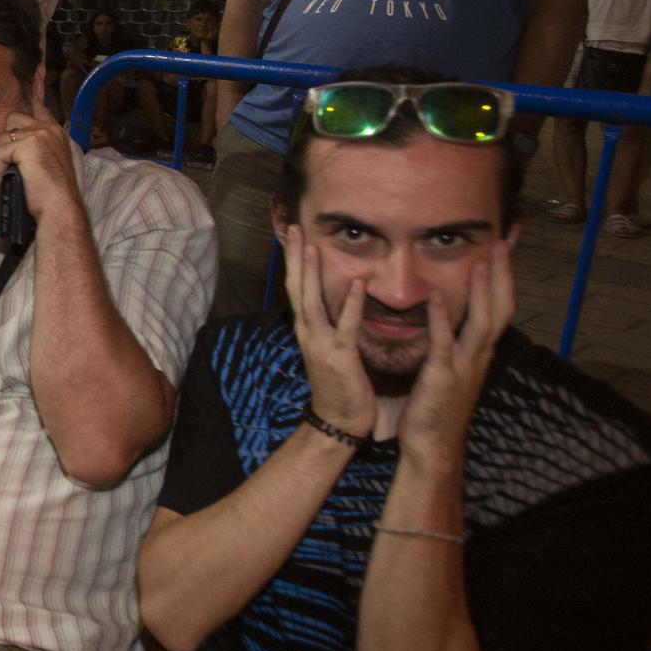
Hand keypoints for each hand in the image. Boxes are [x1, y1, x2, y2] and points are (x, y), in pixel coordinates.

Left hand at [0, 102, 76, 221]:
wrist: (60, 205)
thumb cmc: (54, 193)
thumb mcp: (49, 164)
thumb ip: (38, 149)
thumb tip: (17, 147)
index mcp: (56, 133)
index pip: (41, 108)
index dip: (34, 96)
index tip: (37, 71)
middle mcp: (48, 129)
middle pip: (14, 118)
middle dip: (7, 139)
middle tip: (13, 160)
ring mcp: (38, 134)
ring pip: (3, 138)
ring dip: (4, 158)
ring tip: (15, 175)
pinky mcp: (26, 144)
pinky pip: (0, 153)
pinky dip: (1, 169)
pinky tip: (12, 178)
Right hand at [281, 226, 376, 440]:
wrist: (337, 422)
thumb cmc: (339, 386)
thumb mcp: (331, 350)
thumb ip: (332, 325)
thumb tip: (337, 303)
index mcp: (307, 329)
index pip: (297, 288)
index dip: (295, 262)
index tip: (293, 236)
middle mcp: (308, 332)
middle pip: (297, 288)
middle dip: (295, 258)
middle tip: (294, 229)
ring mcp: (322, 344)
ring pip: (312, 302)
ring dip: (311, 273)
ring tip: (313, 246)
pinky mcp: (341, 357)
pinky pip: (346, 326)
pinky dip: (350, 304)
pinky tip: (357, 283)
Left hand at [396, 244, 513, 464]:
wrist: (432, 446)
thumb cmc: (438, 406)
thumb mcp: (452, 367)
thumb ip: (456, 342)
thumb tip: (455, 316)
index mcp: (480, 351)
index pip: (500, 305)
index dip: (505, 276)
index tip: (506, 245)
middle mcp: (479, 355)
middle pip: (501, 307)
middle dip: (503, 273)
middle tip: (505, 240)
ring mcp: (465, 366)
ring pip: (483, 322)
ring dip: (484, 289)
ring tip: (482, 259)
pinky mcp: (442, 378)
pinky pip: (444, 344)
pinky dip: (442, 319)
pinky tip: (438, 296)